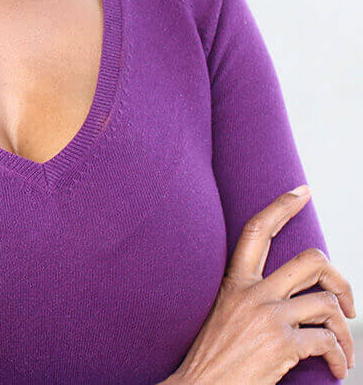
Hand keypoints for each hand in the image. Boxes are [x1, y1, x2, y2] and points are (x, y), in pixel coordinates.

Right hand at [171, 186, 355, 382]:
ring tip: (343, 348)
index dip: (282, 206)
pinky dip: (340, 358)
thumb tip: (290, 299)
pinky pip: (327, 342)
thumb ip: (252, 299)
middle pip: (311, 261)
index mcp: (236, 282)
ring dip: (345, 329)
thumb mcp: (225, 314)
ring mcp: (269, 317)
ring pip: (327, 304)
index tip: (303, 192)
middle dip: (339, 279)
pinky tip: (336, 368)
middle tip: (346, 301)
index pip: (258, 230)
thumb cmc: (213, 357)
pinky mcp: (283, 345)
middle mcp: (253, 293)